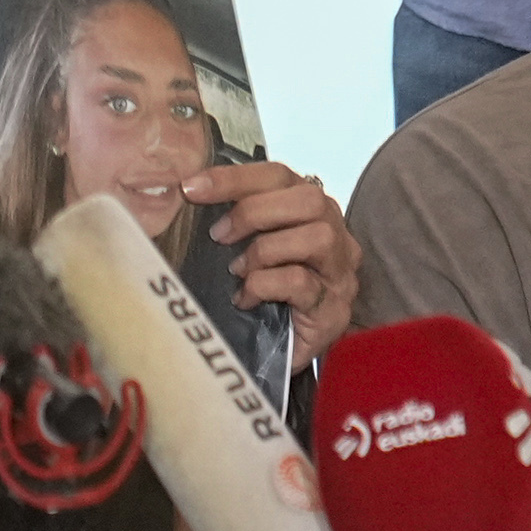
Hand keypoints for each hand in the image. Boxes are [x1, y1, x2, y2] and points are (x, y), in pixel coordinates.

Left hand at [190, 162, 362, 357]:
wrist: (284, 354)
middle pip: (309, 199)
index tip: (192, 187)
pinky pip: (302, 283)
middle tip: (219, 235)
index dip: (235, 176)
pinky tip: (245, 298)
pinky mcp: (334, 310)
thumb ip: (239, 219)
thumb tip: (190, 193)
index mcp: (311, 211)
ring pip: (316, 237)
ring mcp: (340, 273)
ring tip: (237, 270)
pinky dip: (264, 285)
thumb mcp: (251, 247)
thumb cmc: (265, 292)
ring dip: (264, 250)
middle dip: (255, 211)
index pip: (280, 175)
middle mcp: (336, 235)